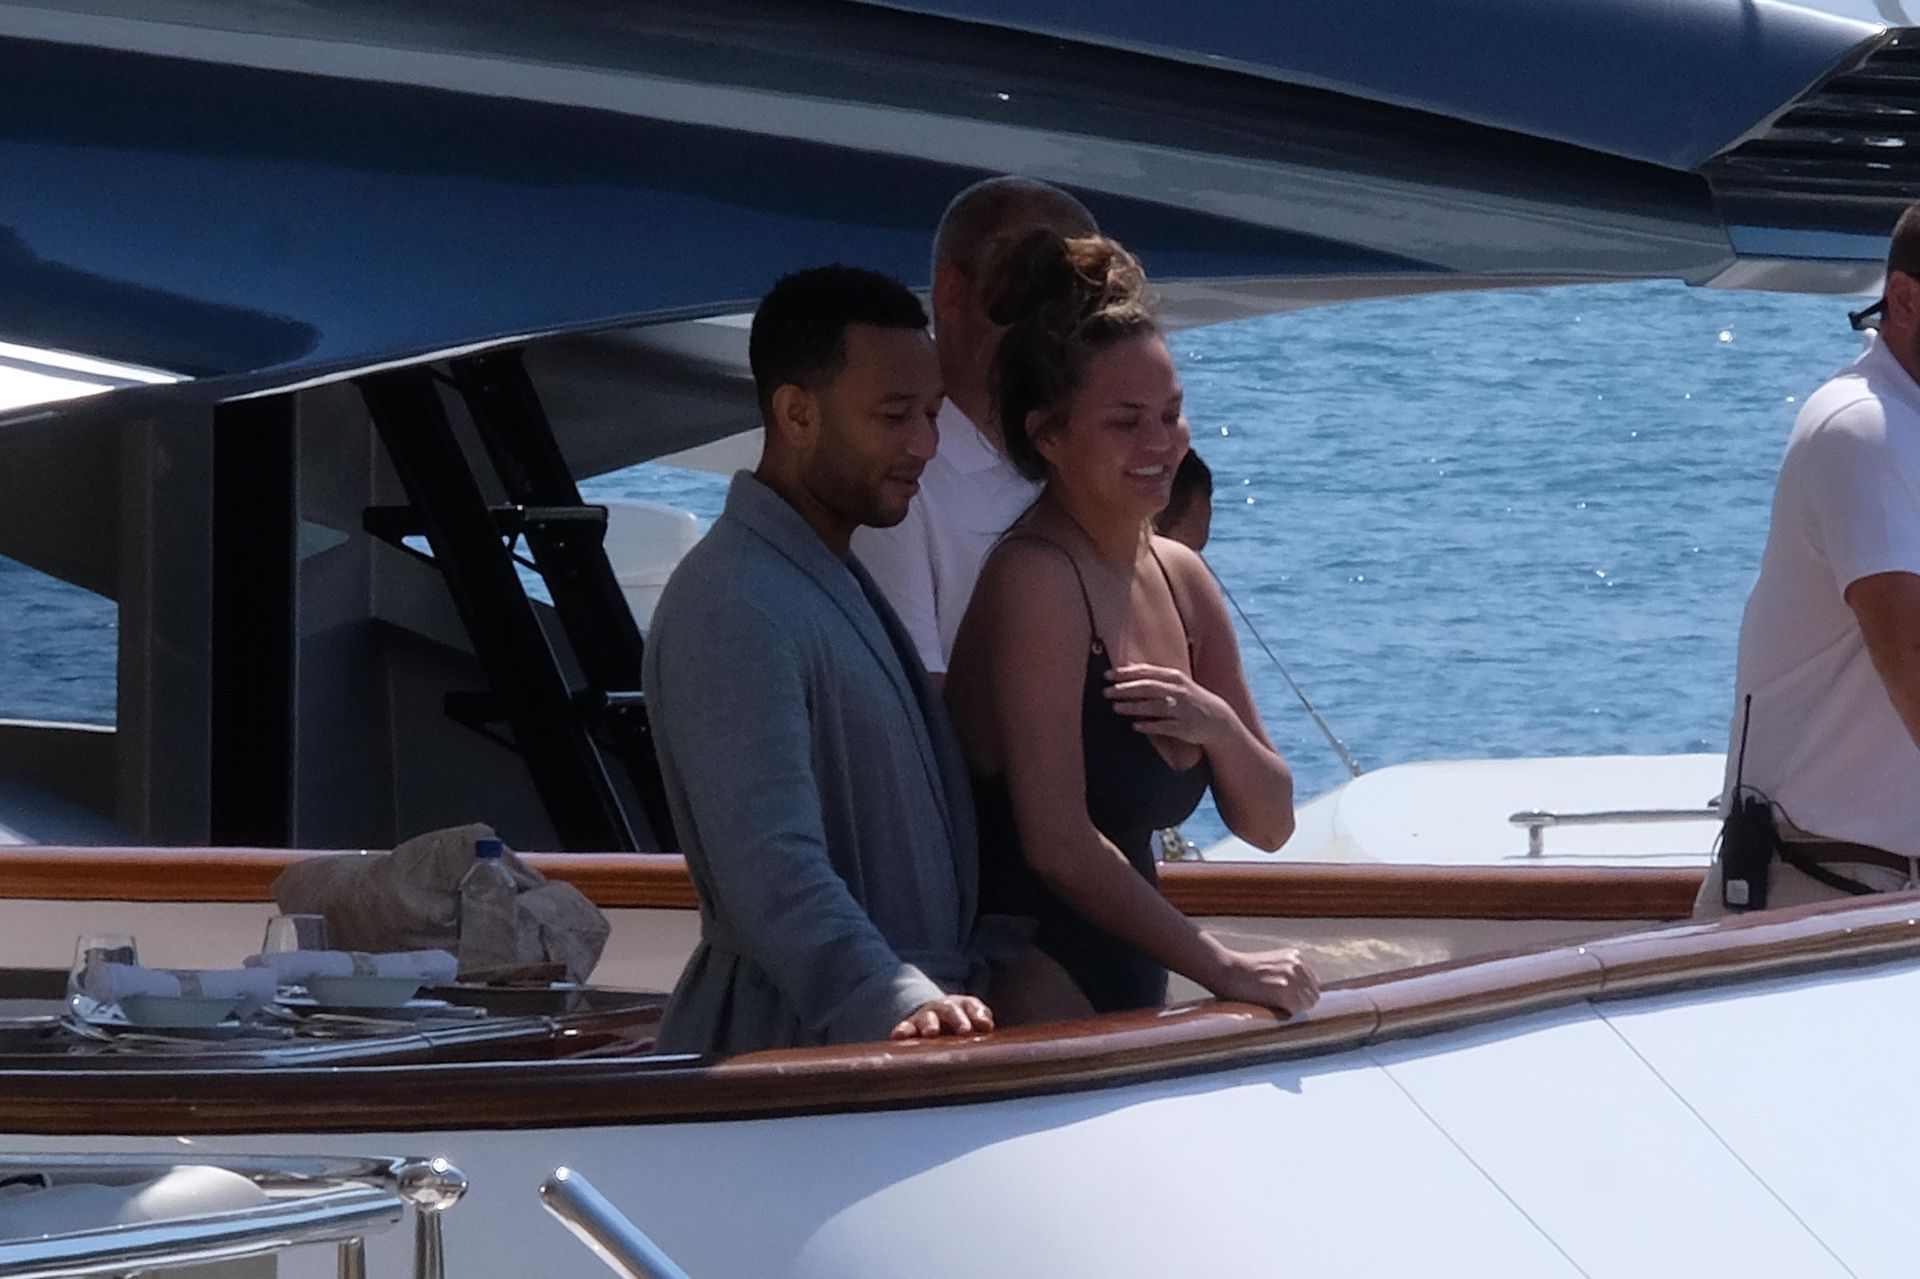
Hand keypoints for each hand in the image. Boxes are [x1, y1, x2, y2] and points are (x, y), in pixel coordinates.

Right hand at [889, 994, 994, 1039]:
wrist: (933, 1016)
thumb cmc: (959, 1024)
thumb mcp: (973, 1021)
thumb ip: (981, 1022)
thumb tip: (986, 1026)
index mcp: (962, 1006)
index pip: (971, 1006)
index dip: (978, 1014)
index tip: (985, 1026)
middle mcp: (943, 1008)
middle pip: (951, 1011)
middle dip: (958, 1020)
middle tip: (965, 1031)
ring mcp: (925, 1017)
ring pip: (927, 1019)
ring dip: (930, 1025)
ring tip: (931, 1033)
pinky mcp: (909, 1027)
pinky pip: (904, 1028)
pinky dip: (902, 1031)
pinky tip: (898, 1036)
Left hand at [1104, 663, 1235, 746]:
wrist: (1218, 719)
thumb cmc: (1191, 698)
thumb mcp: (1177, 682)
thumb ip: (1154, 675)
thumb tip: (1129, 665)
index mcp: (1175, 677)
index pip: (1147, 672)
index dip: (1126, 673)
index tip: (1108, 674)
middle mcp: (1178, 691)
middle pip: (1148, 688)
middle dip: (1126, 689)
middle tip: (1106, 691)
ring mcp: (1182, 709)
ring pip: (1154, 707)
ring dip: (1133, 707)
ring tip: (1116, 708)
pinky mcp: (1184, 727)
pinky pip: (1164, 726)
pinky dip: (1150, 726)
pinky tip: (1135, 726)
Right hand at [1206, 946, 1319, 1015]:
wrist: (1226, 970)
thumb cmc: (1244, 971)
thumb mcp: (1273, 965)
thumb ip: (1289, 974)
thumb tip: (1304, 996)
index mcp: (1296, 956)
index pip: (1313, 984)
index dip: (1301, 995)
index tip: (1288, 1000)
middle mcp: (1297, 965)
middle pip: (1313, 995)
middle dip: (1300, 1003)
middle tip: (1280, 1005)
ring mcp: (1291, 977)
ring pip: (1306, 1004)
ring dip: (1292, 1008)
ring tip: (1274, 1005)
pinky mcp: (1283, 991)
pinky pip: (1295, 1010)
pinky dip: (1285, 1013)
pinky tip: (1270, 1006)